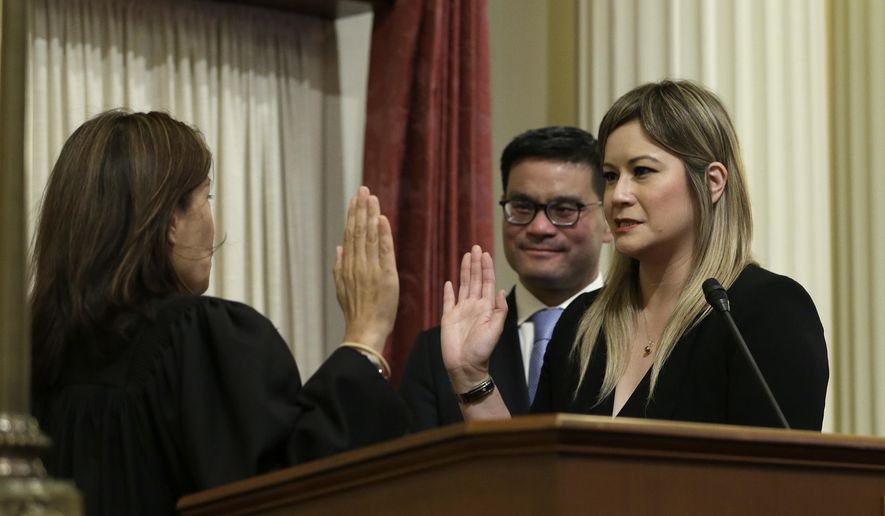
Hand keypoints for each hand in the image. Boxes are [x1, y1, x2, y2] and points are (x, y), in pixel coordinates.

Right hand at [333, 186, 398, 353]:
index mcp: (347, 266)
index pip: (350, 235)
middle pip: (358, 231)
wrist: (364, 330)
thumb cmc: (355, 312)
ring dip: (371, 216)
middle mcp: (357, 264)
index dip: (352, 216)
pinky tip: (382, 219)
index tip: (355, 200)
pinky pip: (384, 250)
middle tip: (363, 190)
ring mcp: (370, 269)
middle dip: (360, 209)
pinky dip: (382, 234)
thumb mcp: (341, 289)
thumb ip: (339, 267)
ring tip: (371, 198)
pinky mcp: (385, 276)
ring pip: (369, 237)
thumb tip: (338, 248)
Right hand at [440, 245, 507, 392]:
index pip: (487, 282)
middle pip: (475, 280)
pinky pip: (448, 300)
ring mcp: (460, 310)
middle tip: (476, 247)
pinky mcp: (448, 317)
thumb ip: (500, 310)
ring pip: (463, 285)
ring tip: (466, 256)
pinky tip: (449, 281)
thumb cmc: (482, 350)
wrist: (465, 366)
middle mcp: (474, 306)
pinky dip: (449, 291)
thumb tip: (502, 291)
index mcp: (486, 308)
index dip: (486, 268)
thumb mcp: (496, 329)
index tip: (485, 254)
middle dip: (476, 263)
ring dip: (465, 271)